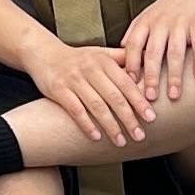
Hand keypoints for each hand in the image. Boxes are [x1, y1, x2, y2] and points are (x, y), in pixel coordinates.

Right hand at [26, 33, 153, 151]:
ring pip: (96, 105)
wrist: (43, 53)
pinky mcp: (58, 89)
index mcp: (103, 60)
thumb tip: (148, 63)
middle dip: (129, 118)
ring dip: (110, 126)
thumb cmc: (77, 58)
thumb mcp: (100, 53)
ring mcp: (73, 79)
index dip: (139, 101)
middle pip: (114, 97)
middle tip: (140, 135)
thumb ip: (122, 59)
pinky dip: (87, 124)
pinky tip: (96, 137)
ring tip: (121, 141)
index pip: (126, 83)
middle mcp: (90, 69)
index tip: (151, 117)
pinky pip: (75, 110)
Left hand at [114, 0, 194, 111]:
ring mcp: (180, 23)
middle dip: (151, 77)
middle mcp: (161, 23)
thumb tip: (118, 57)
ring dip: (174, 75)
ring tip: (174, 95)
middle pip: (153, 53)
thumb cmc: (168, 8)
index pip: (133, 46)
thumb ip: (134, 35)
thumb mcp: (147, 17)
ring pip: (175, 52)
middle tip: (150, 98)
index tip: (129, 87)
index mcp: (145, 23)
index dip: (130, 66)